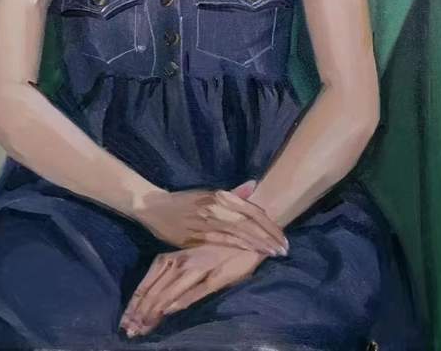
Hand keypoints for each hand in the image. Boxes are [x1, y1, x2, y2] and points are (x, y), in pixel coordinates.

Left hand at [120, 244, 266, 337]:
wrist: (249, 230)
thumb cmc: (220, 244)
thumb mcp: (193, 256)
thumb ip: (177, 270)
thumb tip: (162, 295)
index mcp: (176, 256)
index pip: (150, 281)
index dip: (136, 301)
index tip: (126, 320)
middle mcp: (183, 261)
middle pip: (156, 289)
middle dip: (140, 311)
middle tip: (129, 331)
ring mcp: (200, 268)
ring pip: (171, 291)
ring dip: (155, 309)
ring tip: (142, 327)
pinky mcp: (217, 275)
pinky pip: (196, 289)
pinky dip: (182, 299)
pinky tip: (170, 309)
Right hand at [133, 179, 288, 256]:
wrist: (155, 207)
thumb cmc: (184, 202)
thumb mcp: (208, 194)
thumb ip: (232, 194)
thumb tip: (254, 185)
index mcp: (220, 195)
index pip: (252, 210)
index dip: (269, 224)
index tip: (283, 236)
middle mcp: (216, 206)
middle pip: (250, 222)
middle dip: (269, 237)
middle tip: (285, 249)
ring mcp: (207, 221)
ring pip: (239, 233)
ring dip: (258, 244)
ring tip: (274, 253)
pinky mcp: (197, 236)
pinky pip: (222, 242)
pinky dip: (239, 247)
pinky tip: (250, 254)